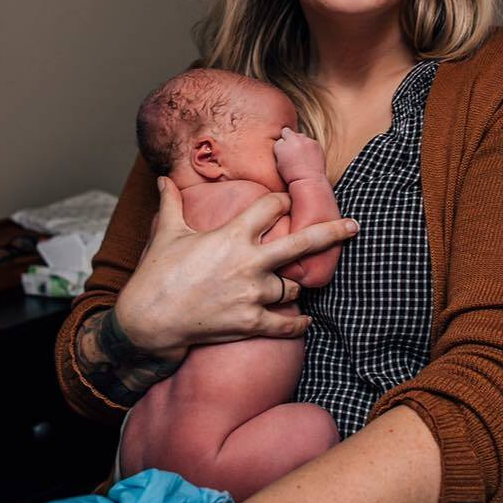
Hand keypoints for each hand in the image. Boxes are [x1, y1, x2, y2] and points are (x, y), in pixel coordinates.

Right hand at [115, 177, 357, 355]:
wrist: (149, 321)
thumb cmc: (158, 274)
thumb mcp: (167, 233)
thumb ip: (171, 203)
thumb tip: (162, 178)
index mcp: (233, 235)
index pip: (272, 206)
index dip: (281, 201)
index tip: (283, 202)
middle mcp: (249, 262)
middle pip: (302, 242)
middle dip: (332, 231)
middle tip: (354, 225)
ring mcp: (253, 294)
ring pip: (293, 285)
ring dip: (295, 283)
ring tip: (293, 283)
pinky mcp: (250, 323)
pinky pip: (286, 323)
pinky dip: (298, 322)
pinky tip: (306, 320)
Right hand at [273, 128, 325, 184]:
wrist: (308, 181)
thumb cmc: (292, 176)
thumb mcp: (279, 164)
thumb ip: (280, 151)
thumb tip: (283, 144)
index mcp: (280, 146)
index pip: (278, 140)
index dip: (281, 146)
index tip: (284, 151)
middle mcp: (292, 140)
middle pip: (287, 132)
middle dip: (288, 138)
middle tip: (291, 148)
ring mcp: (305, 141)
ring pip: (300, 136)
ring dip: (299, 141)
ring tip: (301, 154)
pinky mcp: (315, 143)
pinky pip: (310, 141)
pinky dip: (309, 146)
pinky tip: (309, 156)